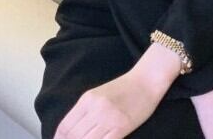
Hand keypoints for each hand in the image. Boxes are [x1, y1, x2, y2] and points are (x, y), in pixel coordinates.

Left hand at [54, 42, 181, 138]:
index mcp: (87, 99)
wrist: (147, 80)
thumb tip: (70, 132)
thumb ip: (85, 111)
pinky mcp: (121, 127)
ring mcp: (108, 118)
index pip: (65, 127)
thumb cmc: (124, 87)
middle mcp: (95, 108)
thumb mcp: (99, 94)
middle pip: (73, 136)